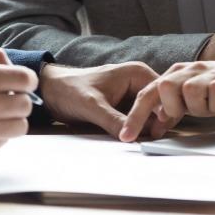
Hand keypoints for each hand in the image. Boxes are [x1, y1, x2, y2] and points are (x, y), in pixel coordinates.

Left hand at [39, 61, 158, 137]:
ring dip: (149, 130)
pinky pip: (141, 123)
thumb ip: (113, 120)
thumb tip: (131, 138)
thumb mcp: (92, 106)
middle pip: (162, 107)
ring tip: (141, 140)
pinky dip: (140, 131)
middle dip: (157, 124)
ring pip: (153, 117)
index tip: (153, 132)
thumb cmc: (69, 90)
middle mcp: (139, 83)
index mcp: (137, 73)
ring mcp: (134, 97)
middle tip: (148, 139)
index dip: (161, 114)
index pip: (163, 95)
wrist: (51, 91)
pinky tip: (134, 139)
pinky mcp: (127, 109)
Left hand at [118, 55, 214, 142]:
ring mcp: (208, 72)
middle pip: (165, 87)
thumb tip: (153, 127)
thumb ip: (172, 107)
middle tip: (187, 113)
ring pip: (191, 92)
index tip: (126, 137)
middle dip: (172, 108)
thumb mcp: (191, 98)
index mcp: (175, 74)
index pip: (148, 93)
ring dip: (200, 108)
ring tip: (212, 106)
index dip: (136, 115)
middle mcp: (188, 70)